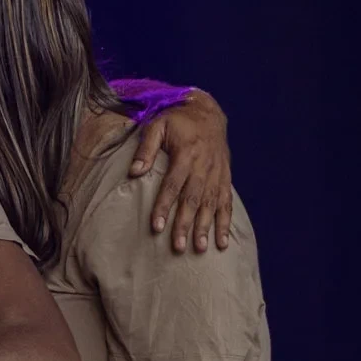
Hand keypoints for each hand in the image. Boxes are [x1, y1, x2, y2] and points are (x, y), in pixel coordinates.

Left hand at [129, 89, 232, 252]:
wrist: (207, 111)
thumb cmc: (177, 120)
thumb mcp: (157, 125)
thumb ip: (146, 148)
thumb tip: (134, 172)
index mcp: (186, 153)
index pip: (173, 184)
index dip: (164, 206)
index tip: (156, 227)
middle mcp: (204, 165)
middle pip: (193, 199)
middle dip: (186, 224)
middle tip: (178, 247)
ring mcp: (217, 173)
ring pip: (211, 203)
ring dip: (206, 227)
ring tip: (199, 248)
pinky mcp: (225, 178)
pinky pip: (226, 203)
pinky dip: (225, 223)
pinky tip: (222, 242)